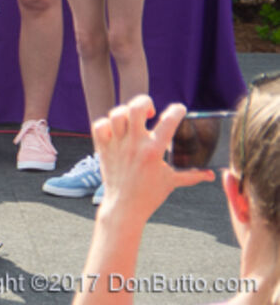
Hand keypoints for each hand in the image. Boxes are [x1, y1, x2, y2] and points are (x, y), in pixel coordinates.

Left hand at [92, 96, 213, 223]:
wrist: (124, 207)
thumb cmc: (149, 194)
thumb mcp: (172, 182)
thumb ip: (192, 175)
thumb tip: (211, 175)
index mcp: (154, 151)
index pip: (168, 122)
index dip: (176, 111)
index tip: (180, 109)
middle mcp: (134, 144)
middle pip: (136, 108)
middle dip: (145, 102)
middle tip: (150, 111)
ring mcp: (117, 145)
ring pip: (117, 114)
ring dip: (126, 112)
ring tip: (133, 120)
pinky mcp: (103, 147)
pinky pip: (99, 125)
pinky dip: (106, 123)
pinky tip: (116, 129)